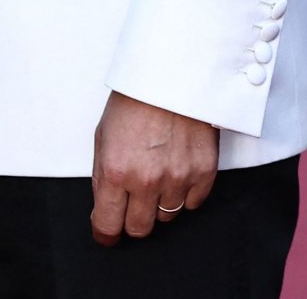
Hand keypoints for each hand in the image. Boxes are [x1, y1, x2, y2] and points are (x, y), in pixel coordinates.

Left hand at [90, 91, 217, 244]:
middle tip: (132, 199)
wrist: (172, 75)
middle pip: (139, 228)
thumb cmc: (134, 100)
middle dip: (132, 218)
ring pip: (167, 217)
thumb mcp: (103, 134)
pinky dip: (183, 192)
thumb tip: (104, 208)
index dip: (105, 232)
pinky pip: (192, 204)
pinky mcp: (203, 175)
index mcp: (116, 169)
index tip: (106, 232)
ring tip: (156, 170)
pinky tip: (176, 167)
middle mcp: (146, 180)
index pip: (108, 224)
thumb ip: (103, 175)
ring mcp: (177, 179)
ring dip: (159, 202)